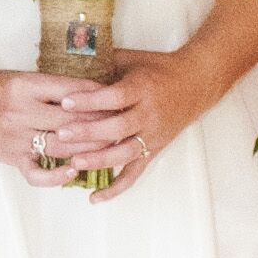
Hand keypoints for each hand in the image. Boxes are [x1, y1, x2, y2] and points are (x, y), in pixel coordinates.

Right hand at [0, 67, 124, 187]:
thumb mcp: (23, 78)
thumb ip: (52, 88)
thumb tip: (92, 94)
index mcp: (26, 86)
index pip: (71, 92)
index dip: (97, 96)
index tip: (116, 98)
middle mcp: (21, 112)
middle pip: (71, 121)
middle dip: (100, 123)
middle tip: (122, 123)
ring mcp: (16, 138)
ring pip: (61, 146)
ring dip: (88, 148)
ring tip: (110, 147)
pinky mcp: (12, 158)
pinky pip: (37, 174)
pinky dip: (56, 176)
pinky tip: (74, 171)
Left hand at [74, 49, 228, 199]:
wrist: (196, 83)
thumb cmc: (158, 68)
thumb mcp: (133, 60)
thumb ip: (104, 64)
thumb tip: (68, 63)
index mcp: (142, 89)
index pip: (115, 96)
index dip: (90, 100)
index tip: (65, 101)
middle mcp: (149, 114)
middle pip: (117, 128)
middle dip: (88, 133)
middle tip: (61, 134)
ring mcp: (153, 135)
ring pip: (125, 153)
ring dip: (99, 160)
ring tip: (74, 163)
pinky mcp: (154, 150)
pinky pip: (135, 173)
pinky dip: (116, 188)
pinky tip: (95, 198)